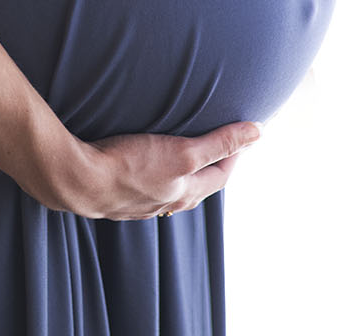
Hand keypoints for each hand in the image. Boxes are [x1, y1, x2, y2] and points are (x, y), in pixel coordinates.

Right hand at [45, 121, 261, 220]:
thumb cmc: (130, 166)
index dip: (234, 153)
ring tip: (181, 155)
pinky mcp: (117, 197)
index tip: (241, 133)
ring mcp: (140, 203)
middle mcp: (166, 203)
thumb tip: (258, 131)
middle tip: (217, 142)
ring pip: (171, 190)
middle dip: (211, 165)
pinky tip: (144, 168)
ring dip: (182, 173)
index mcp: (185, 193)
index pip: (221, 175)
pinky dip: (155, 177)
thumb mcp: (182, 152)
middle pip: (198, 186)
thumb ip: (219, 142)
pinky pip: (146, 188)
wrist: (77, 182)